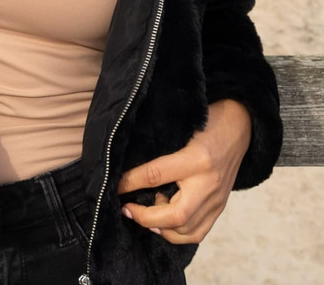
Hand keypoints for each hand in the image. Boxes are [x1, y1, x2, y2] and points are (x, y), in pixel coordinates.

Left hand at [117, 99, 251, 243]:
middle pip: (175, 215)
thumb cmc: (208, 120)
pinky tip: (163, 221)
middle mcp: (208, 184)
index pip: (155, 175)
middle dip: (145, 217)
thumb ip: (162, 149)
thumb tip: (132, 169)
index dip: (130, 182)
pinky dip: (176, 233)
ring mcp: (217, 200)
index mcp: (197, 159)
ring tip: (147, 211)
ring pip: (185, 231)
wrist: (240, 126)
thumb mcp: (183, 126)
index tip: (114, 186)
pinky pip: (197, 233)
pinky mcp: (220, 208)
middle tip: (127, 208)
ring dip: (160, 226)